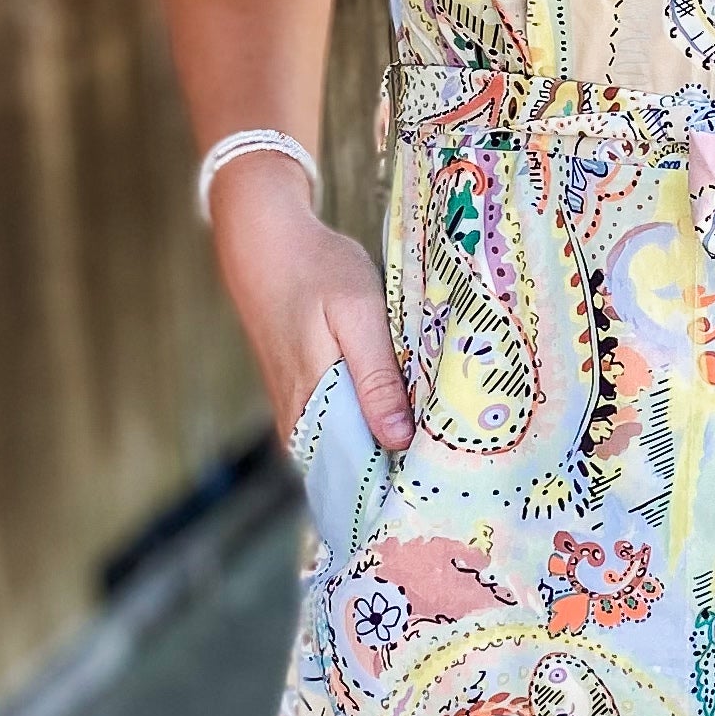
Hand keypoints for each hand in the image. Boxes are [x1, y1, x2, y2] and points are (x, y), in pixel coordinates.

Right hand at [209, 151, 415, 455]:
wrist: (264, 239)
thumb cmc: (315, 269)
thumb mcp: (357, 313)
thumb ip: (377, 377)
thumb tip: (398, 441)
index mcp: (314, 406)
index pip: (361, 471)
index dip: (403, 476)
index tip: (444, 475)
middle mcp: (299, 420)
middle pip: (356, 464)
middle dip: (400, 463)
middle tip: (450, 457)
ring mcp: (294, 411)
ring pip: (349, 445)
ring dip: (387, 444)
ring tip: (434, 439)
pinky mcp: (296, 397)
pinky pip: (338, 427)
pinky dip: (368, 423)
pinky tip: (402, 414)